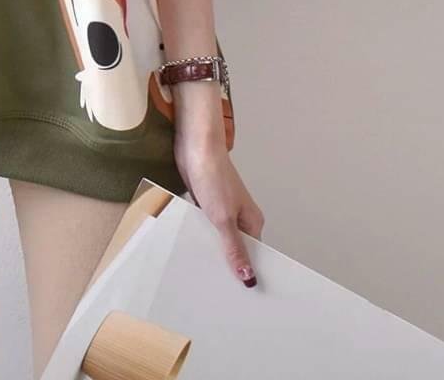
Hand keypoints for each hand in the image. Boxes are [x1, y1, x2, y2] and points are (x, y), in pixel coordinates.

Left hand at [175, 131, 264, 287]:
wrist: (195, 147)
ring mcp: (221, 209)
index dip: (248, 273)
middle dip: (226, 264)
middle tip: (216, 291)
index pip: (255, 255)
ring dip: (209, 249)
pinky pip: (203, 226)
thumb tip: (249, 278)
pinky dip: (198, 234)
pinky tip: (188, 248)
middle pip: (235, 248)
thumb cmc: (213, 177)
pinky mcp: (204, 202)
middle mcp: (239, 217)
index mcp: (252, 222)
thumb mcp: (224, 219)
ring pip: (217, 237)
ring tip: (200, 275)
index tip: (240, 297)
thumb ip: (235, 248)